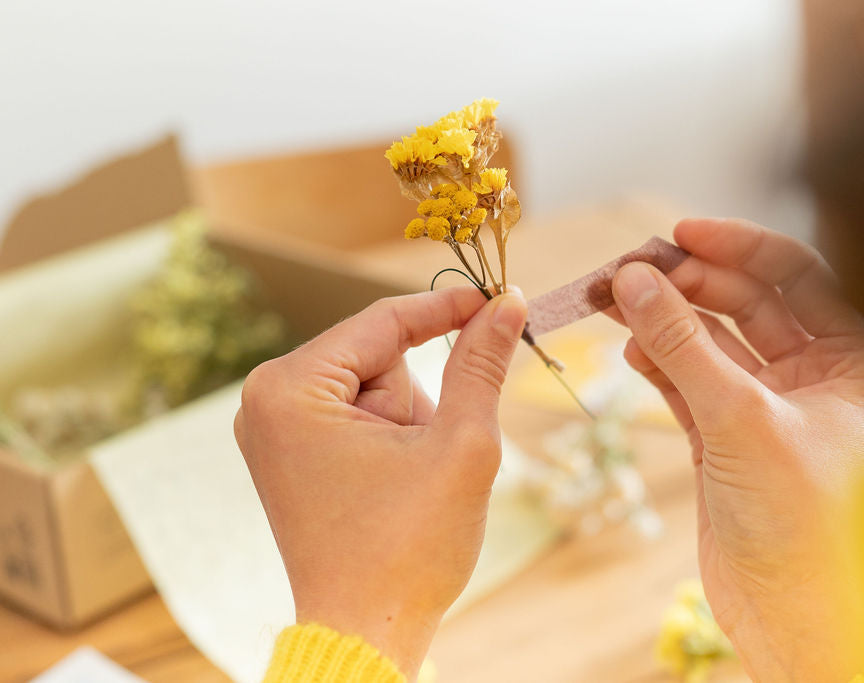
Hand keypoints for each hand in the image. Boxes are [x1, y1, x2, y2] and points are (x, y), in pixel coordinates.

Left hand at [234, 286, 527, 677]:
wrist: (368, 632)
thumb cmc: (407, 548)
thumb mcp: (460, 445)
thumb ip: (481, 364)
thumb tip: (507, 302)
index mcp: (290, 389)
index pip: (384, 321)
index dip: (449, 308)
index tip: (499, 299)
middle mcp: (267, 400)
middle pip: (377, 358)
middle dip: (421, 397)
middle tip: (434, 453)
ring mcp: (275, 430)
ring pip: (372, 388)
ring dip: (410, 421)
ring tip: (411, 482)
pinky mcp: (291, 454)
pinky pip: (356, 416)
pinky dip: (392, 437)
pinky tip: (396, 485)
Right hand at [609, 218, 863, 681]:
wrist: (787, 613)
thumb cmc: (800, 522)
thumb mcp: (741, 419)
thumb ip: (683, 345)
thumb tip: (636, 278)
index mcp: (850, 362)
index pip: (798, 276)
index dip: (737, 248)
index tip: (677, 233)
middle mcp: (811, 377)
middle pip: (744, 304)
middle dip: (685, 284)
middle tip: (627, 272)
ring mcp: (764, 406)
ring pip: (708, 341)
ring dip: (662, 319)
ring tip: (613, 301)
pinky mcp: (723, 437)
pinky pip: (686, 380)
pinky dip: (656, 362)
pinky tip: (628, 348)